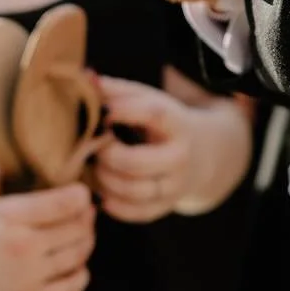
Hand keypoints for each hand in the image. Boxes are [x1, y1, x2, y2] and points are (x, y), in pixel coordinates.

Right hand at [0, 173, 95, 290]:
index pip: (67, 202)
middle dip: (86, 215)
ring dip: (86, 239)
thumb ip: (4, 164)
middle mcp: (22, 246)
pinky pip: (72, 286)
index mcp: (10, 215)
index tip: (80, 190)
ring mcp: (26, 275)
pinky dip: (80, 272)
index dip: (81, 194)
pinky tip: (74, 261)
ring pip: (79, 254)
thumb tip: (32, 144)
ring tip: (80, 230)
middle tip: (84, 209)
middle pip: (79, 227)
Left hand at [89, 71, 252, 221]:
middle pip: (135, 162)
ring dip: (104, 180)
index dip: (122, 111)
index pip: (152, 114)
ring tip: (94, 168)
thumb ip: (116, 90)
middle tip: (94, 147)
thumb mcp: (147, 100)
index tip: (102, 112)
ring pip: (132, 191)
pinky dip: (114, 205)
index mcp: (177, 122)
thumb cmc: (163, 123)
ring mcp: (175, 185)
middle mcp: (181, 156)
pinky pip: (137, 213)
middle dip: (106, 155)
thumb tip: (85, 77)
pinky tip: (101, 192)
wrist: (204, 154)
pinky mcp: (167, 206)